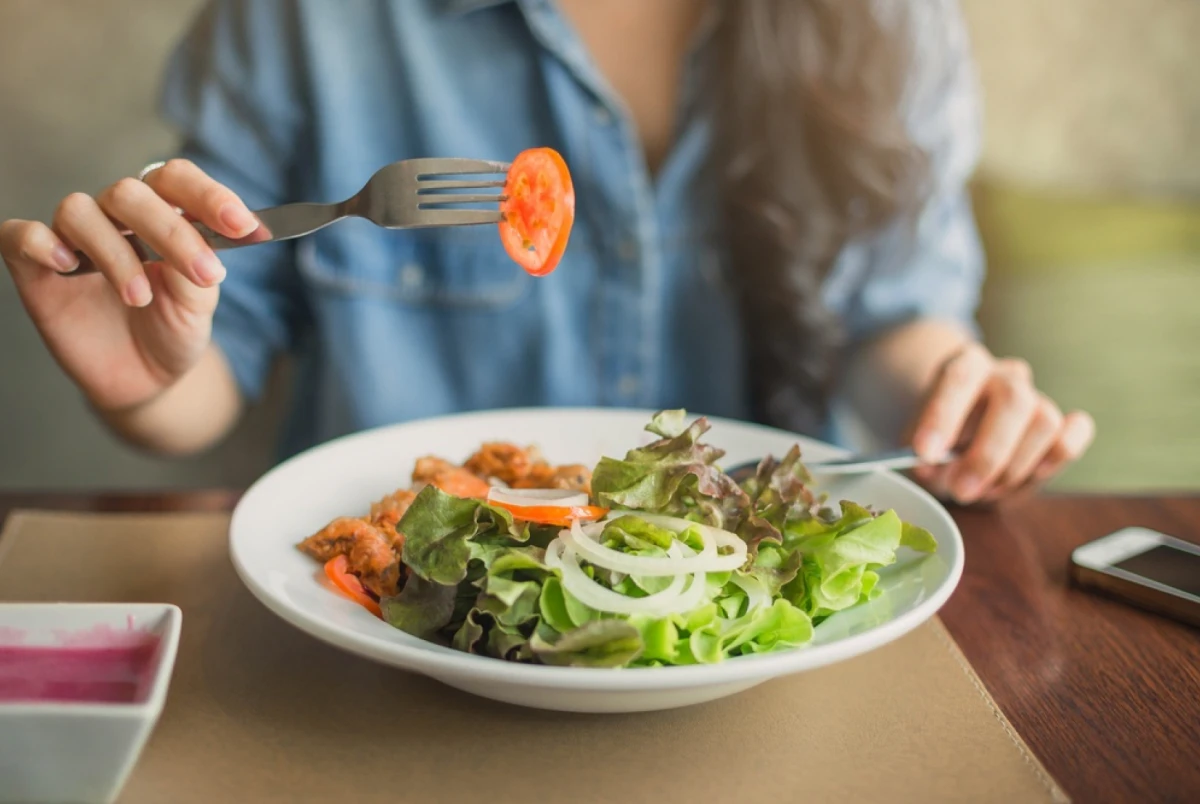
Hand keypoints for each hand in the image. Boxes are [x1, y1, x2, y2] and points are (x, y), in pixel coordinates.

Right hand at [1, 160, 256, 412]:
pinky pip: (22, 235)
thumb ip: (201, 264)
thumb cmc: (173, 329)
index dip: (208, 194)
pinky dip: (43, 242)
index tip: (242, 225)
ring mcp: (73, 240)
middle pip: (130, 192)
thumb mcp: (199, 303)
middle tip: (205, 274)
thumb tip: (216, 234)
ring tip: (140, 299)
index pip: (176, 179)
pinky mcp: (36, 268)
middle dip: (172, 231)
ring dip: (116, 253)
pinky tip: (69, 266)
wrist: (146, 378)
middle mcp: (115, 218)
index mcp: (161, 214)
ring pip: (80, 210)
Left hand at [909, 343, 1094, 503]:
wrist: (963, 440)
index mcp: (966, 365)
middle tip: (962, 490)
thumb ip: (927, 459)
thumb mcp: (922, 450)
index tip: (926, 453)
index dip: (942, 416)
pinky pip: (1075, 434)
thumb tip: (936, 470)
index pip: (959, 378)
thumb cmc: (941, 442)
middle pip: (1014, 400)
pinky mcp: (1063, 423)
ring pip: (1045, 422)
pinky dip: (1057, 457)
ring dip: (1014, 468)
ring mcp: (1038, 397)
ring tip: (986, 490)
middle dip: (988, 454)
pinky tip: (1031, 474)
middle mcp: (1006, 375)